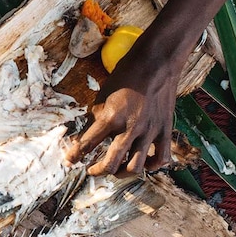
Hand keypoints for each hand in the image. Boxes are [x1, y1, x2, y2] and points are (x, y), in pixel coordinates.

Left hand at [65, 41, 179, 175]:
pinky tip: (142, 162)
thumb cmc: (124, 77)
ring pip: (135, 167)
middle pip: (111, 164)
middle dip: (97, 170)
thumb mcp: (102, 97)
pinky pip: (162, 158)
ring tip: (115, 168)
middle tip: (91, 169)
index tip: (69, 161)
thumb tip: (87, 139)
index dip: (75, 156)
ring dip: (121, 172)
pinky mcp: (165, 131)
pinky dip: (152, 166)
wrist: (155, 64)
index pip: (87, 144)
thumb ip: (96, 120)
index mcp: (110, 118)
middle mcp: (130, 128)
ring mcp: (150, 132)